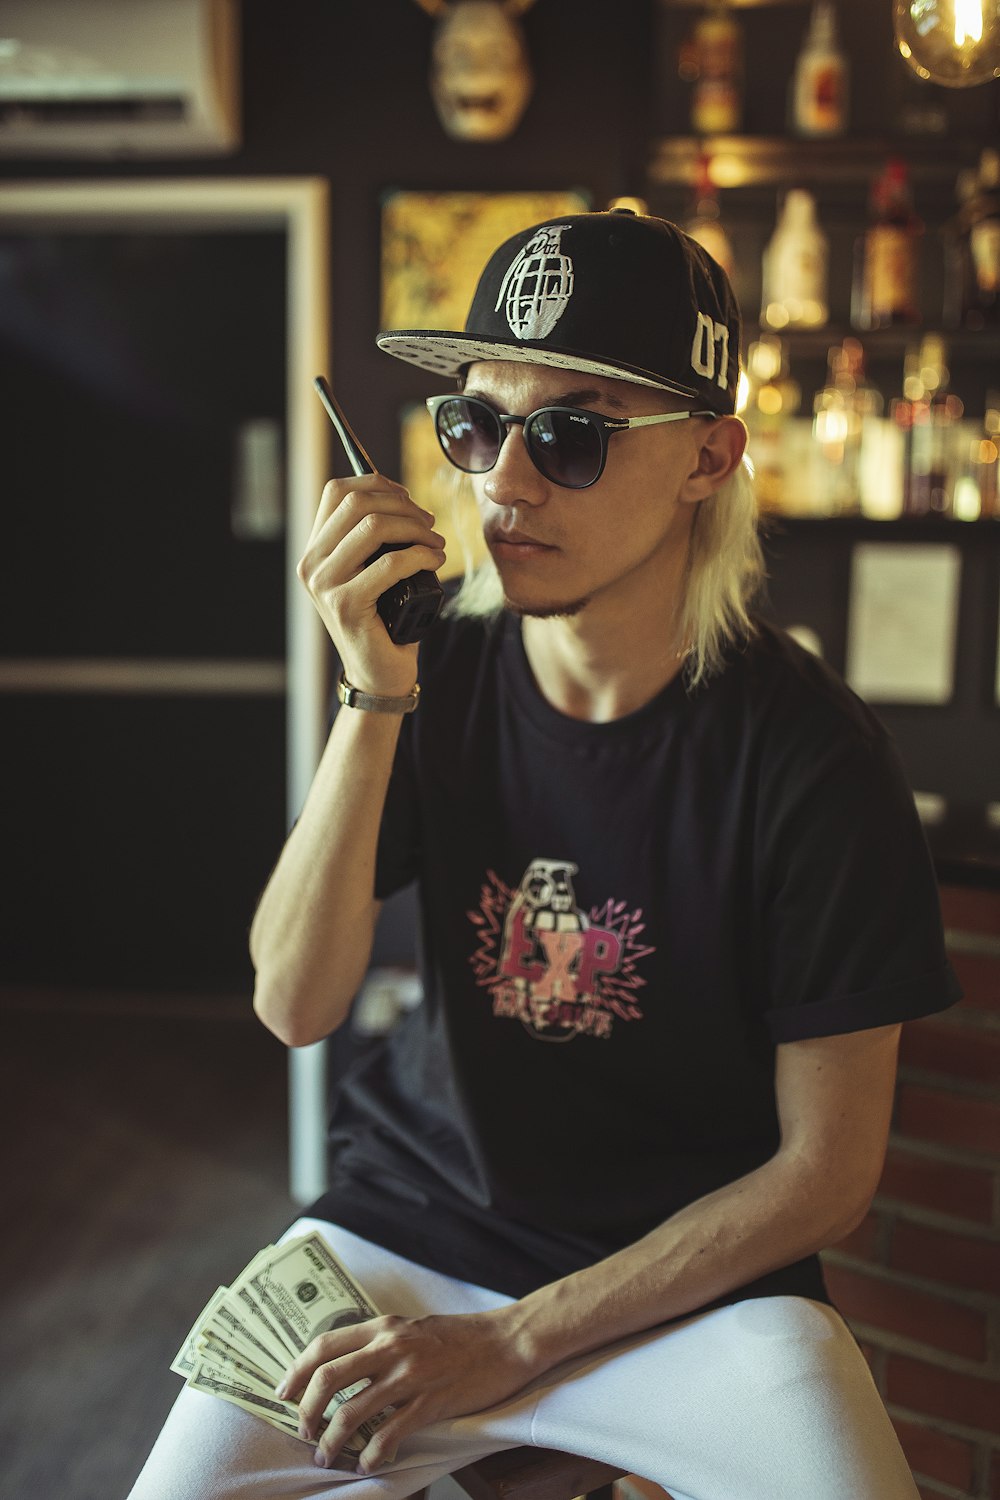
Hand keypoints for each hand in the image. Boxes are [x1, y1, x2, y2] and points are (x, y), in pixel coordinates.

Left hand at [277, 1307, 537, 1472]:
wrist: (507, 1341)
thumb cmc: (460, 1336)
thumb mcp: (412, 1327)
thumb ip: (380, 1342)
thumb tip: (345, 1366)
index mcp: (384, 1326)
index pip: (324, 1345)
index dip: (295, 1371)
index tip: (282, 1393)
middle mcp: (391, 1347)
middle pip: (328, 1378)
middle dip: (306, 1411)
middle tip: (303, 1432)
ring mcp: (410, 1375)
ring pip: (352, 1412)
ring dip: (331, 1441)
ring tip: (327, 1456)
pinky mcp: (431, 1402)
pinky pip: (388, 1434)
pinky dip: (370, 1454)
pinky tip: (367, 1463)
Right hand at [296, 474, 445, 696]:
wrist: (379, 673)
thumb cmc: (384, 620)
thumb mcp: (371, 571)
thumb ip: (371, 538)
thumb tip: (399, 496)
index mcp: (314, 551)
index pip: (337, 492)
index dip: (377, 484)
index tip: (407, 499)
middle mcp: (311, 564)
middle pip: (356, 502)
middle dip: (402, 505)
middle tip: (429, 523)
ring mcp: (324, 585)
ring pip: (373, 527)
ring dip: (415, 528)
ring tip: (436, 543)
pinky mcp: (346, 605)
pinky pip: (390, 563)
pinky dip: (420, 555)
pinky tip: (435, 560)